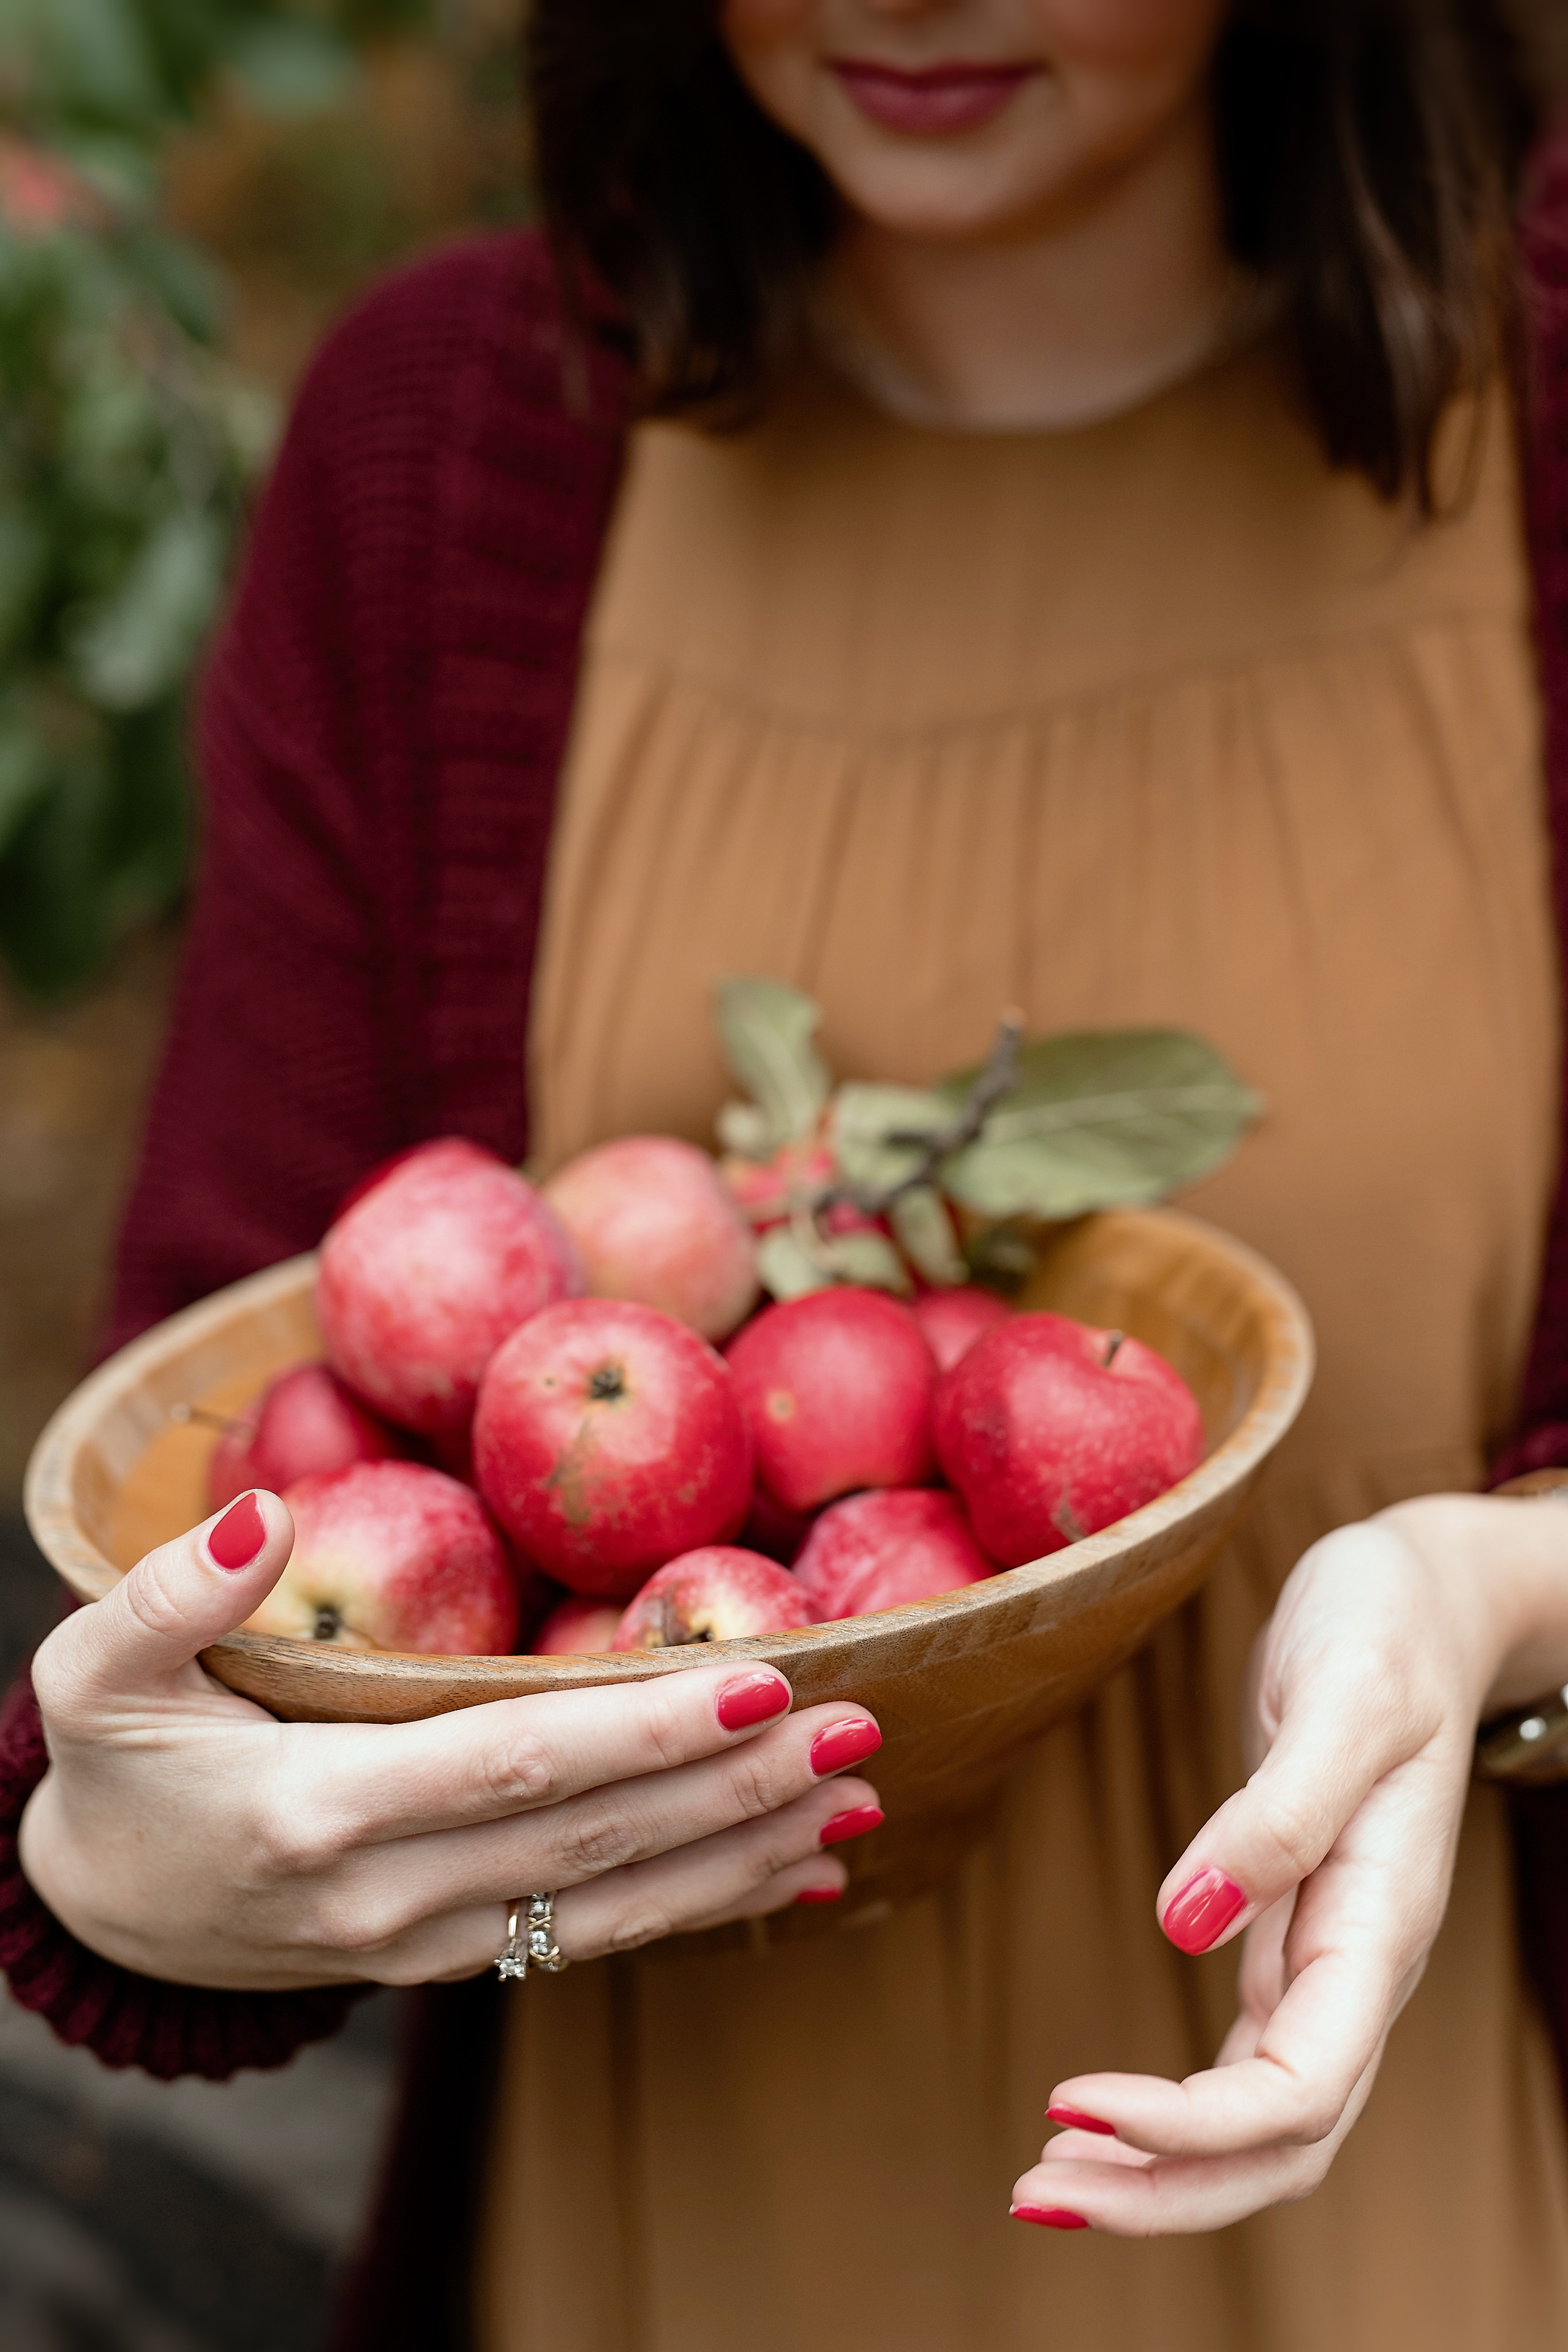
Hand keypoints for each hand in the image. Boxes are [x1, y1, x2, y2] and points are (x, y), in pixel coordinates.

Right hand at [20, 1492, 880, 1987]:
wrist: (107, 1912)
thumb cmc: (115, 1766)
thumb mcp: (97, 1672)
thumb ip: (170, 1594)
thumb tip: (261, 1514)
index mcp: (316, 1809)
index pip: (516, 1761)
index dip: (644, 1729)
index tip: (760, 1680)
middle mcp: (390, 1894)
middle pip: (595, 1835)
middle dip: (736, 1783)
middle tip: (860, 1724)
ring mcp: (429, 1941)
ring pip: (615, 1897)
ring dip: (745, 1849)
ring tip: (858, 1797)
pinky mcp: (453, 1958)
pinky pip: (596, 1931)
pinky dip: (701, 1902)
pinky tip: (792, 1870)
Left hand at [1010, 1500, 1556, 2234]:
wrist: (1421, 1596)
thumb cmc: (1387, 1629)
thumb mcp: (1344, 1695)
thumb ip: (1278, 1811)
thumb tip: (1183, 1922)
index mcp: (1383, 1924)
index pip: (1298, 2087)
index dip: (1190, 2125)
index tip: (1069, 2102)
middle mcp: (1360, 1965)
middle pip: (1282, 2144)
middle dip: (1164, 2191)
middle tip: (1030, 2191)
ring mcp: (1328, 1957)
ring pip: (1260, 2122)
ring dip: (1159, 2168)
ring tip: (1044, 2175)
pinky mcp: (1288, 1932)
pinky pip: (1238, 2065)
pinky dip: (1170, 2109)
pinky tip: (1096, 2113)